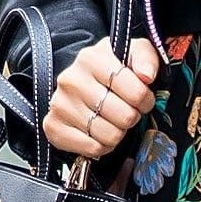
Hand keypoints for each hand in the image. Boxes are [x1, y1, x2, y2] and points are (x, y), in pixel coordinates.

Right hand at [44, 36, 159, 160]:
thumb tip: (146, 76)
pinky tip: (99, 132)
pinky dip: (102, 145)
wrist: (79, 83)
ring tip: (113, 120)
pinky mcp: (54, 127)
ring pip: (110, 135)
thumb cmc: (110, 70)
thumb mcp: (132, 53)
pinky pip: (93, 148)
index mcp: (92, 58)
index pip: (136, 92)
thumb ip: (146, 58)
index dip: (146, 100)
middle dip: (132, 117)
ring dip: (118, 132)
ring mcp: (60, 104)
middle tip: (126, 110)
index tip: (142, 99)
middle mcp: (71, 80)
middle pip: (124, 116)